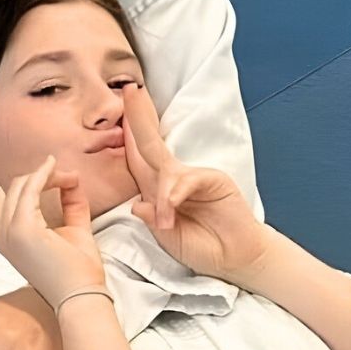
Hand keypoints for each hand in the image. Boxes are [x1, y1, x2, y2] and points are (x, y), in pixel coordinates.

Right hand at [0, 141, 103, 309]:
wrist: (82, 298)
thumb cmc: (79, 271)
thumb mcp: (73, 227)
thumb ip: (69, 201)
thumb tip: (69, 176)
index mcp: (8, 234)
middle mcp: (2, 233)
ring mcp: (9, 230)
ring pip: (21, 183)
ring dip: (48, 175)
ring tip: (69, 180)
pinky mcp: (22, 227)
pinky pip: (33, 187)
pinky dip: (47, 176)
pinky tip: (59, 173)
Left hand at [122, 84, 269, 280]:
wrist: (236, 259)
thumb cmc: (201, 247)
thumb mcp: (168, 238)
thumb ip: (153, 221)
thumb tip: (137, 204)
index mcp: (157, 188)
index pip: (136, 157)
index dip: (125, 136)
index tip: (114, 112)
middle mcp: (172, 177)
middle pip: (149, 142)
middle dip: (138, 116)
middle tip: (128, 90)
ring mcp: (192, 176)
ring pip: (164, 166)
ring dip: (161, 192)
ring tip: (167, 220)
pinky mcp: (213, 179)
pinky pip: (187, 180)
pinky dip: (176, 195)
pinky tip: (173, 211)